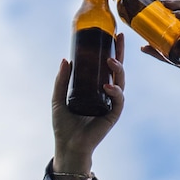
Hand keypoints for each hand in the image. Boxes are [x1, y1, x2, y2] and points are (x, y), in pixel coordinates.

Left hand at [52, 33, 124, 179]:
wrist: (67, 146)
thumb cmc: (64, 124)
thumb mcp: (58, 97)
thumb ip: (61, 80)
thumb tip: (66, 59)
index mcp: (95, 86)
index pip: (106, 65)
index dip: (112, 50)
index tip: (115, 34)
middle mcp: (106, 92)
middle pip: (117, 69)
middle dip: (120, 52)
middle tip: (119, 38)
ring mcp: (111, 103)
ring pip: (121, 81)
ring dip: (118, 69)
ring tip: (110, 60)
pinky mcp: (113, 114)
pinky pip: (119, 100)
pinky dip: (115, 91)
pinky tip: (108, 85)